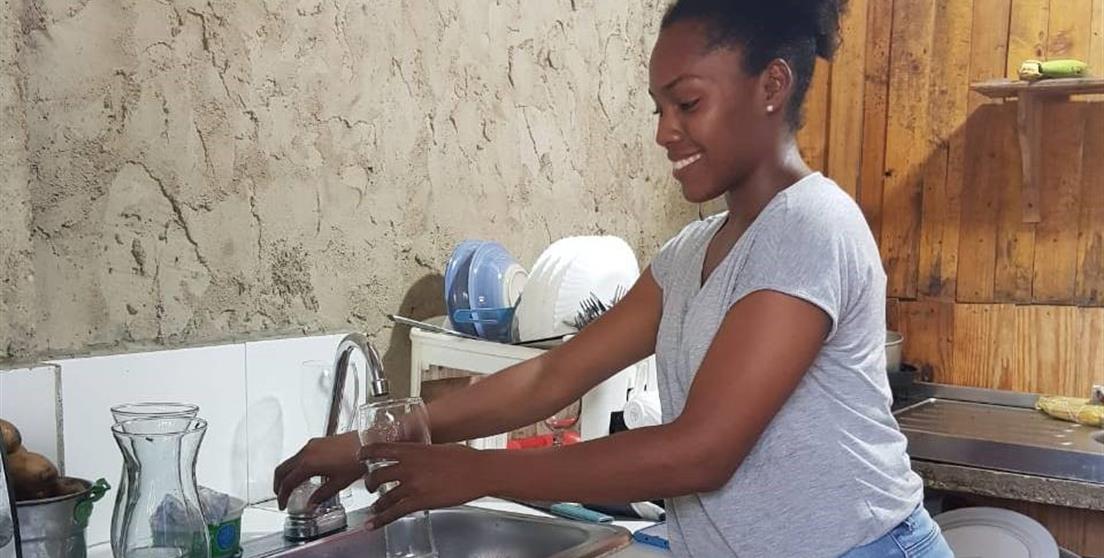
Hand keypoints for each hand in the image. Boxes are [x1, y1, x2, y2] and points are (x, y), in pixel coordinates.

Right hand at [274, 431, 364, 509]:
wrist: (370, 441)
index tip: (283, 504)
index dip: (282, 495)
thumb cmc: (357, 460)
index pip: (288, 482)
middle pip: (282, 469)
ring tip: (291, 487)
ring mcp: (312, 444)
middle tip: (281, 496)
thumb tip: (311, 504)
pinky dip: (296, 466)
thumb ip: (322, 495)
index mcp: (309, 463)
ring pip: (290, 460)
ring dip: (287, 474)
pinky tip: (304, 474)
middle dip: (278, 484)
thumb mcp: (339, 483)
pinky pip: (300, 455)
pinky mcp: (319, 441)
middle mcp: (307, 451)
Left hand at [359, 442, 491, 528]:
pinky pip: (393, 513)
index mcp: (412, 450)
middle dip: (369, 483)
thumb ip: (422, 452)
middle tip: (370, 487)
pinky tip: (372, 525)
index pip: (380, 448)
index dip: (365, 453)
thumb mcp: (438, 448)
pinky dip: (379, 520)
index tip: (360, 456)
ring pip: (383, 497)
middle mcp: (408, 466)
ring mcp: (412, 485)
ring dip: (377, 504)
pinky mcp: (419, 502)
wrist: (478, 471)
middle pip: (376, 475)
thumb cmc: (464, 458)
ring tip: (375, 508)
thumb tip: (417, 455)